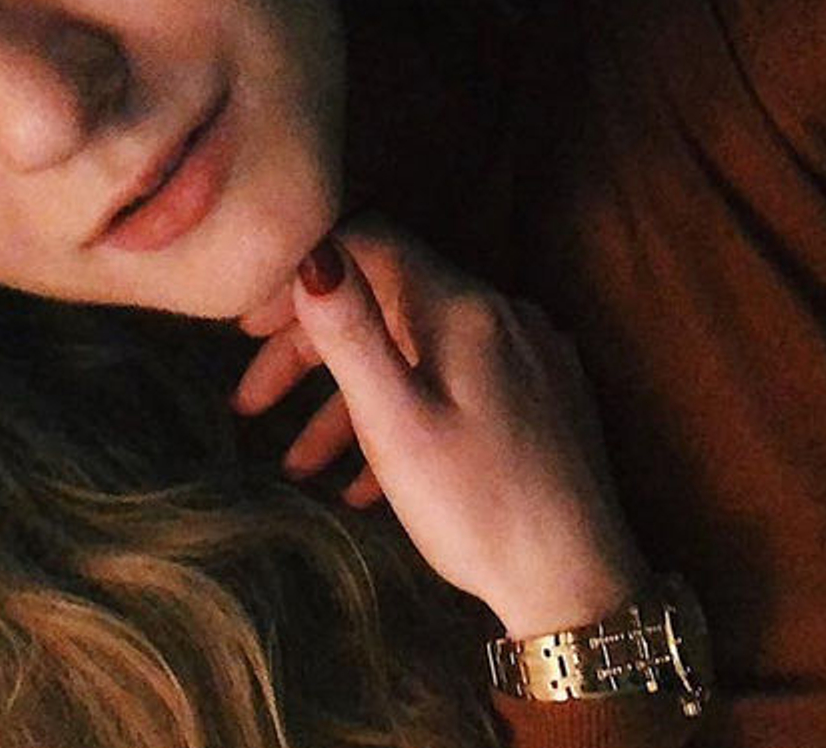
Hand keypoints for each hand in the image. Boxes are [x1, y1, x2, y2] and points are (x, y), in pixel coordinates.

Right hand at [232, 222, 650, 636]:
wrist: (577, 581)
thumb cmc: (477, 505)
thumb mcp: (396, 420)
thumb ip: (351, 331)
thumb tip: (313, 250)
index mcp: (463, 307)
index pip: (370, 242)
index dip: (302, 272)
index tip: (248, 327)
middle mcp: (501, 314)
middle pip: (387, 302)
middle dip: (312, 352)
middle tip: (249, 403)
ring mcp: (527, 355)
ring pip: (417, 354)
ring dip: (350, 402)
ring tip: (298, 466)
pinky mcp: (541, 398)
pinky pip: (454, 387)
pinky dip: (405, 419)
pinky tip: (366, 483)